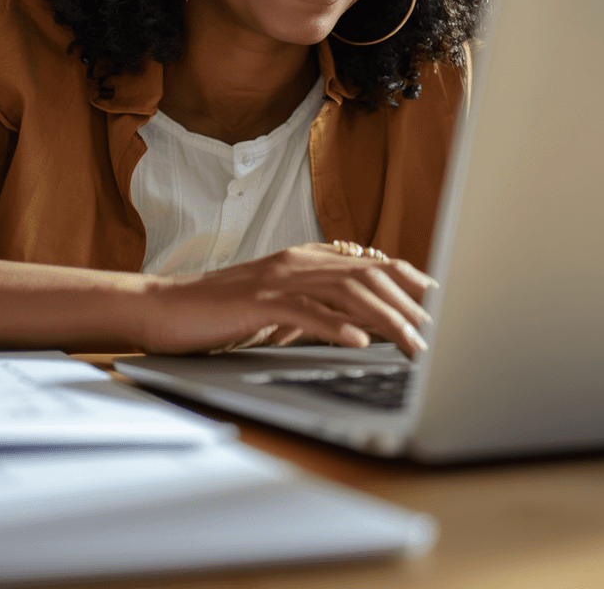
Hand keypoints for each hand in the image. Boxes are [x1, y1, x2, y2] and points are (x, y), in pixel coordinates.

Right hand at [137, 243, 435, 357]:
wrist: (164, 308)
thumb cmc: (220, 312)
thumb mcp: (277, 305)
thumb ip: (317, 306)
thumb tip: (363, 324)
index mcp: (304, 259)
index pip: (370, 263)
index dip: (410, 280)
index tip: (439, 302)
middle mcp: (296, 262)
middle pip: (368, 275)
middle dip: (408, 305)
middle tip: (436, 333)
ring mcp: (277, 279)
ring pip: (346, 292)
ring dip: (385, 320)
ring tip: (412, 344)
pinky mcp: (257, 302)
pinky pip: (305, 312)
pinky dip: (337, 328)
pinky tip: (360, 343)